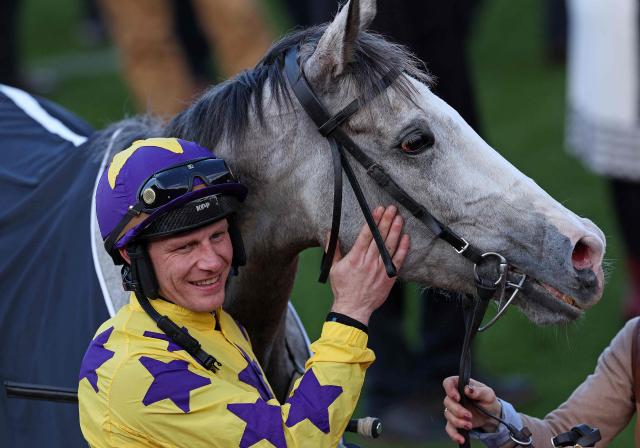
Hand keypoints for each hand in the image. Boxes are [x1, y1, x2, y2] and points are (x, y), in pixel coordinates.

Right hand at [328, 205, 409, 325]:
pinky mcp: (389, 276)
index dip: (373, 221)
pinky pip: (398, 260)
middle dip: (386, 221)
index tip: (378, 210)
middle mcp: (369, 261)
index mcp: (355, 258)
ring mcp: (380, 269)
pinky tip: (405, 237)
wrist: (354, 308)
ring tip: (399, 218)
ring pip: (389, 246)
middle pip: (379, 237)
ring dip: (395, 230)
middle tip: (391, 209)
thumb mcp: (334, 268)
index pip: (366, 235)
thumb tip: (329, 234)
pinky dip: (403, 248)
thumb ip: (333, 250)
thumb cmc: (343, 289)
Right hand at [442, 376, 501, 443]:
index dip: (449, 389)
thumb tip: (468, 389)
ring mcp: (453, 410)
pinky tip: (462, 439)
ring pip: (448, 415)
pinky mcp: (455, 422)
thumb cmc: (488, 401)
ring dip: (458, 422)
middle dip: (457, 410)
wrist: (492, 416)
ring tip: (470, 425)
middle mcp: (454, 397)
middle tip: (469, 415)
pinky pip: (449, 428)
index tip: (457, 397)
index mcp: (460, 386)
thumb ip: (479, 391)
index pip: (448, 383)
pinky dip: (454, 434)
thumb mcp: (488, 394)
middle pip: (447, 401)